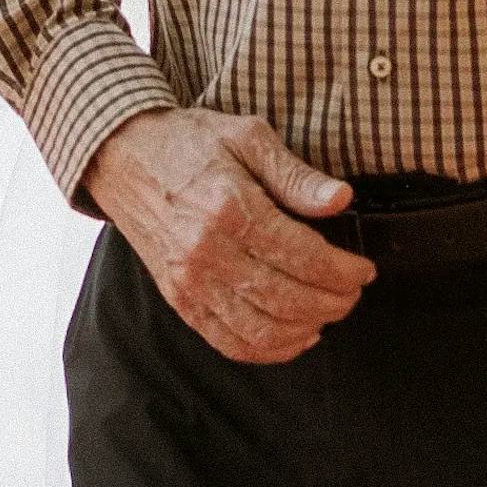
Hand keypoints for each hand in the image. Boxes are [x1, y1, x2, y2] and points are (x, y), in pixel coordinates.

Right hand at [87, 106, 365, 362]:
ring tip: (328, 312)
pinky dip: (268, 350)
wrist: (122, 155)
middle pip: (288, 299)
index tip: (363, 270)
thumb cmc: (188, 142)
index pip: (304, 257)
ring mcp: (190, 282)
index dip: (344, 271)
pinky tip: (294, 336)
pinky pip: (229, 341)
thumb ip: (295, 174)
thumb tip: (341, 200)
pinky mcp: (178, 299)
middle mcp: (208, 252)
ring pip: (261, 329)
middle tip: (352, 292)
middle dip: (333, 302)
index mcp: (231, 209)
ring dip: (306, 329)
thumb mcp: (247, 136)